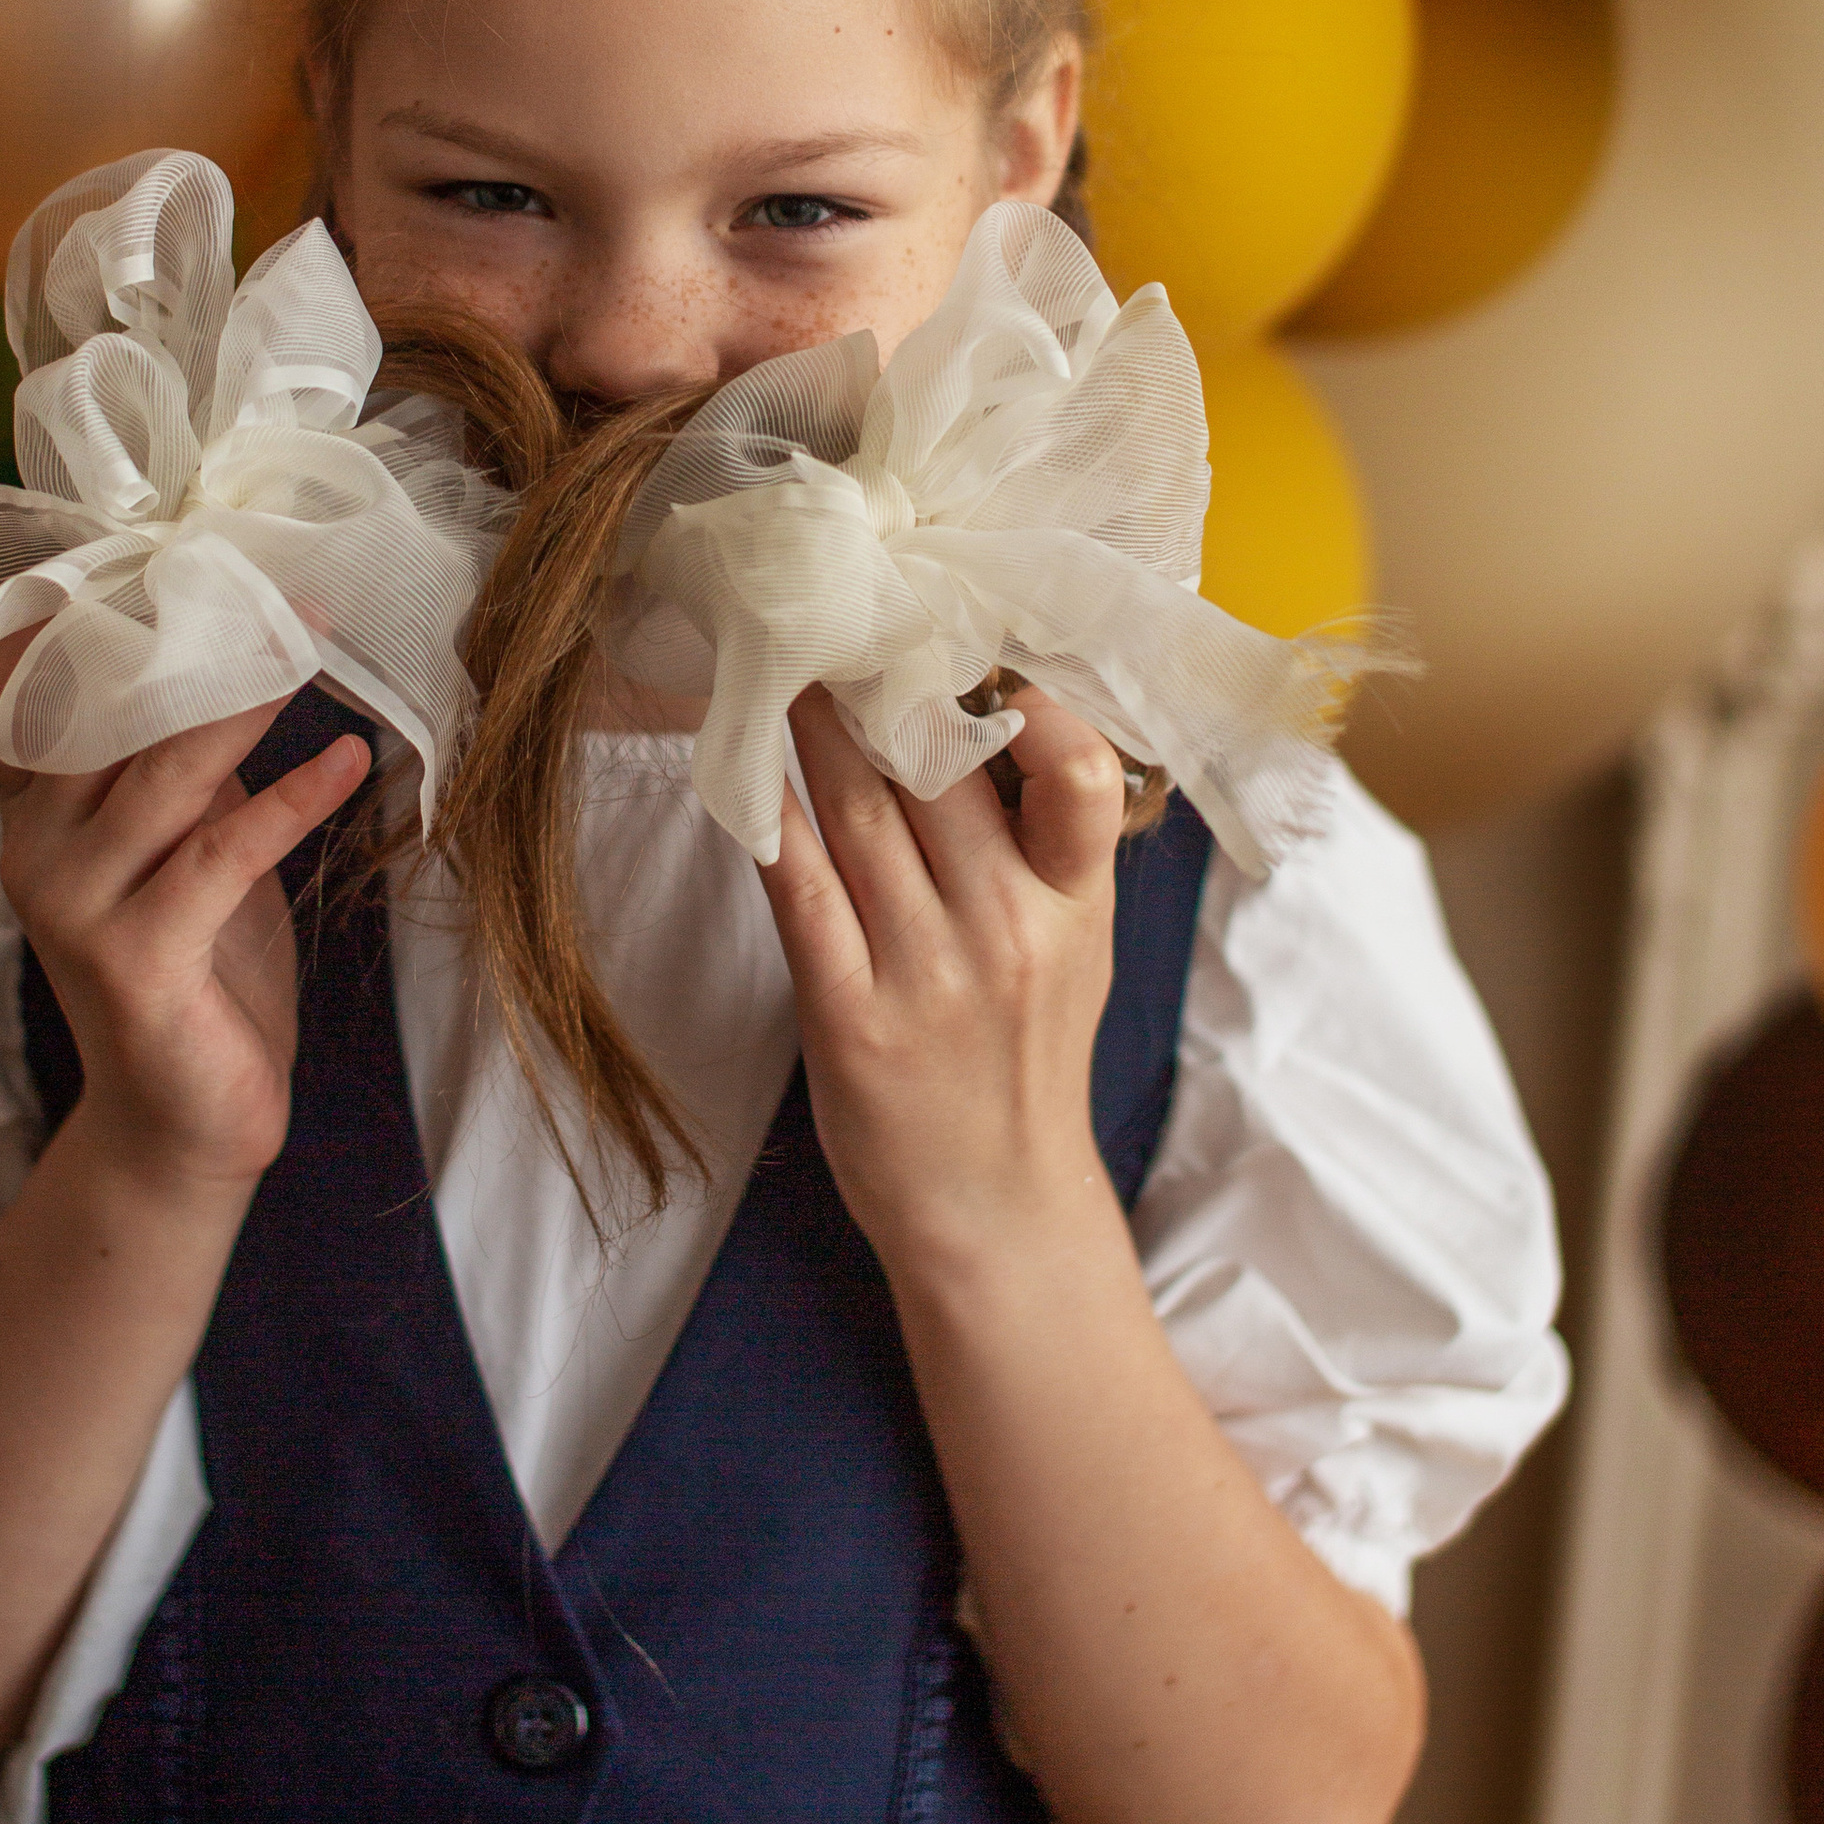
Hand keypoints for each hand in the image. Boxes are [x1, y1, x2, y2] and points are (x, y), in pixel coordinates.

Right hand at [0, 627, 369, 1201]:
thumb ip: (163, 754)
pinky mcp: (138, 959)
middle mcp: (37, 846)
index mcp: (34, 809)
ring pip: (162, 767)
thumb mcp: (173, 842)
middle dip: (192, 635)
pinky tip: (348, 758)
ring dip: (248, 698)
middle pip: (102, 706)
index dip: (75, 609)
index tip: (166, 546)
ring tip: (316, 641)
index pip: (18, 682)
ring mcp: (76, 904)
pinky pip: (221, 853)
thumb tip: (225, 636)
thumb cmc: (192, 970)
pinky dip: (292, 798)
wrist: (181, 1124)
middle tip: (277, 578)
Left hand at [760, 685, 1127, 1279]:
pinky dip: (772, 823)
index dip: (1033, 706)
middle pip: (939, 775)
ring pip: (862, 816)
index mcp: (1075, 904)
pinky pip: (802, 895)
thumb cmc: (1024, 1060)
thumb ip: (1040, 845)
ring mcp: (928, 976)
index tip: (973, 645)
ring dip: (814, 730)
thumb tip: (975, 713)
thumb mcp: (1075, 946)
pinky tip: (745, 770)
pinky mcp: (852, 1020)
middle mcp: (1009, 933)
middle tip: (837, 611)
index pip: (1079, 781)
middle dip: (884, 684)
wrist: (996, 1212)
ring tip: (783, 663)